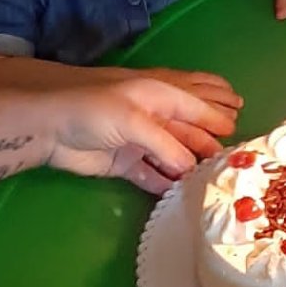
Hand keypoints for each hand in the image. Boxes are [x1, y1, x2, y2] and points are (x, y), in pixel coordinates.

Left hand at [39, 76, 237, 193]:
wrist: (47, 127)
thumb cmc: (93, 108)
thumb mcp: (135, 119)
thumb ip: (167, 144)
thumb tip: (192, 168)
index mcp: (158, 93)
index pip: (195, 102)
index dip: (217, 112)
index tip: (238, 125)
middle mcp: (152, 116)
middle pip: (188, 127)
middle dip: (210, 138)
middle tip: (233, 154)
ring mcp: (138, 140)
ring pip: (172, 153)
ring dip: (190, 164)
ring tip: (214, 178)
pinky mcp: (123, 163)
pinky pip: (151, 175)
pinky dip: (165, 183)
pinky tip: (182, 193)